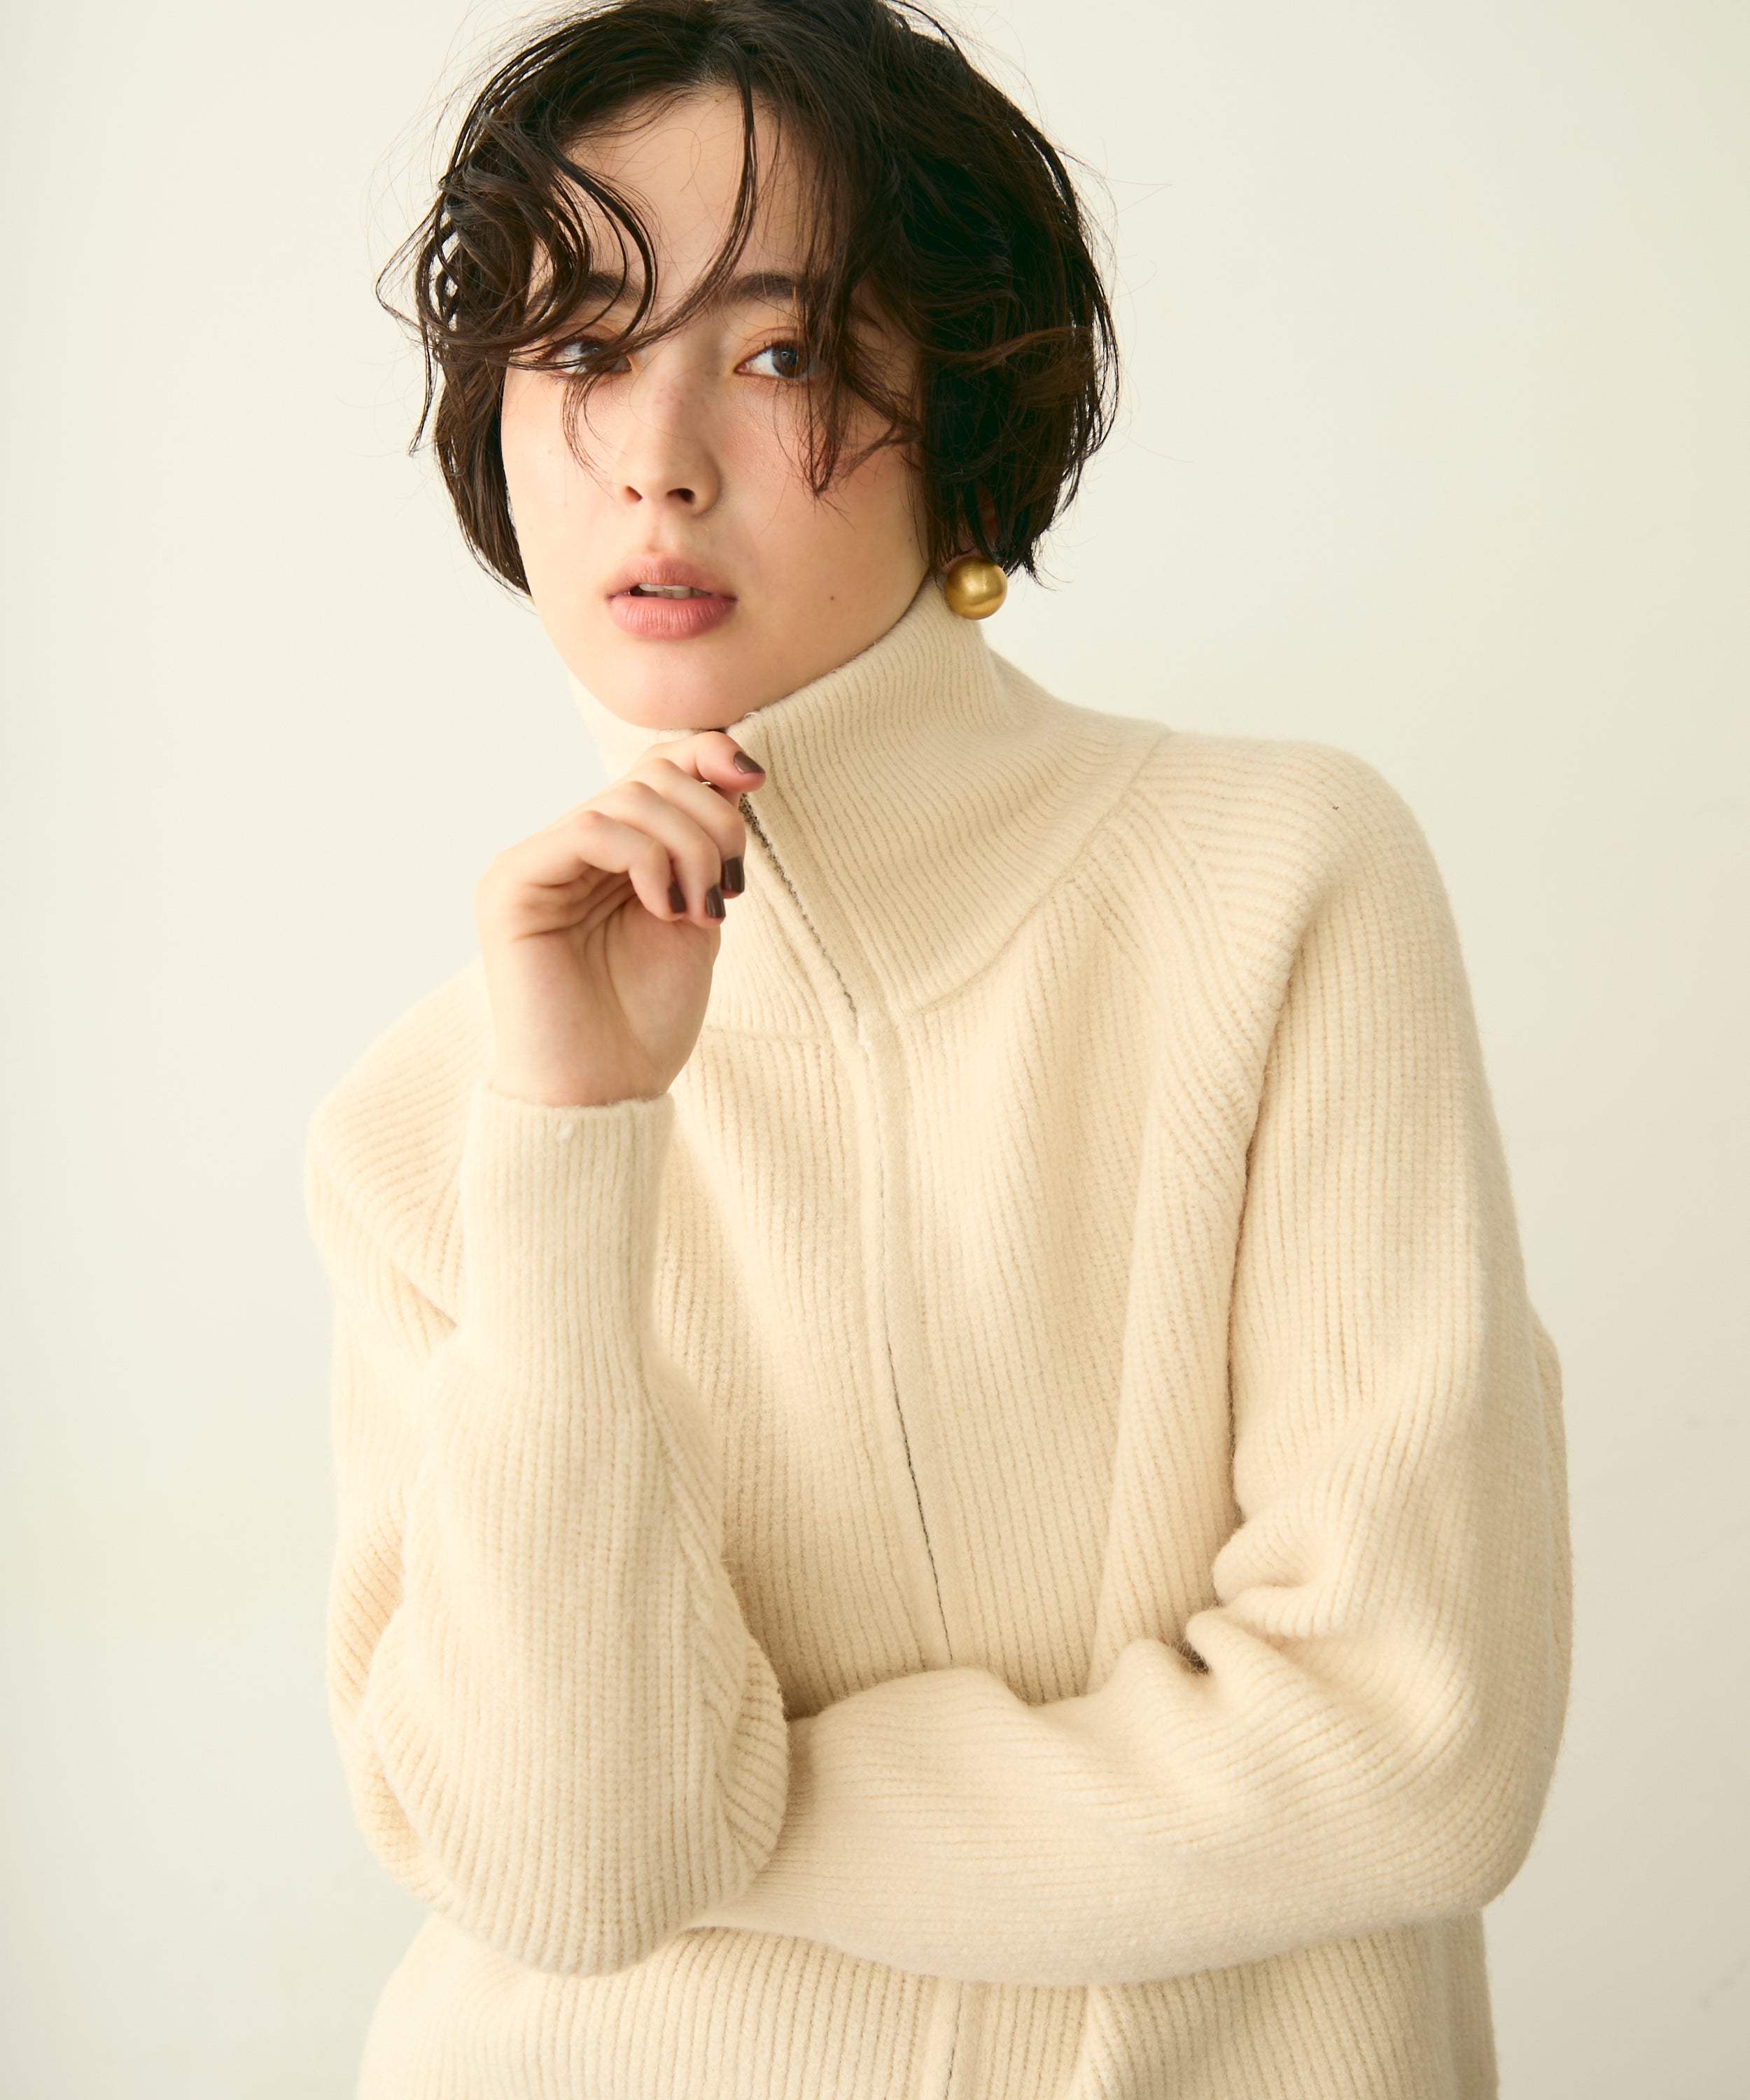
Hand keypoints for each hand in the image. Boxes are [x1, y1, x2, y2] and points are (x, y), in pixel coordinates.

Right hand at [474, 731, 765, 1106]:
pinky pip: (590, 829)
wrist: (604, 1093)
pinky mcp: (511, 883)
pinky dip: (645, 858)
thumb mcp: (695, 915)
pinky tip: (663, 907)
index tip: (755, 780)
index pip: (653, 767)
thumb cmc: (644, 1021)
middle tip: (725, 889)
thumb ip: (703, 848)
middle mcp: (565, 849)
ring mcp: (534, 863)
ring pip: (625, 799)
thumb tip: (731, 770)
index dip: (706, 755)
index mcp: (608, 854)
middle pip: (648, 775)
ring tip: (696, 910)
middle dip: (709, 821)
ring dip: (686, 848)